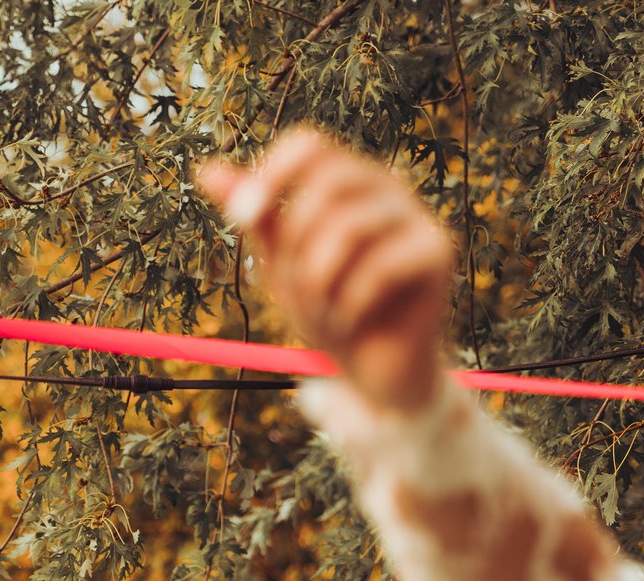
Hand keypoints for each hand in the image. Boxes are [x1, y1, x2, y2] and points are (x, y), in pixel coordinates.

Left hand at [199, 129, 453, 414]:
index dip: (270, 173)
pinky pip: (378, 268)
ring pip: (349, 228)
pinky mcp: (438, 252)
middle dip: (295, 245)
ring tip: (323, 314)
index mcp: (349, 181)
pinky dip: (349, 306)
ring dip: (318, 282)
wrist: (373, 372)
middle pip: (326, 184)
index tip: (240, 217)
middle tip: (297, 292)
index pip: (309, 144)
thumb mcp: (282, 262)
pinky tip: (351, 325)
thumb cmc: (329, 310)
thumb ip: (256, 217)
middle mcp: (387, 188)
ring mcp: (417, 216)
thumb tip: (205, 170)